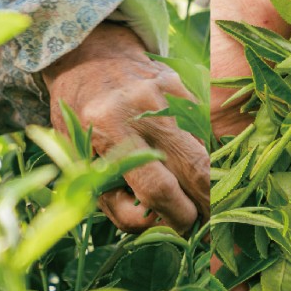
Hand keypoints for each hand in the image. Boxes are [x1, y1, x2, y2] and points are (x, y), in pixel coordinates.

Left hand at [42, 22, 211, 234]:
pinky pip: (203, 131)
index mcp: (108, 130)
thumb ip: (117, 205)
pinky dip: (201, 155)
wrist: (89, 60)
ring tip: (197, 198)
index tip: (184, 230)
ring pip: (205, 151)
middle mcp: (141, 108)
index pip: (157, 187)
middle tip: (210, 225)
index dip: (178, 216)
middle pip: (196, 168)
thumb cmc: (80, 123)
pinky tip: (187, 163)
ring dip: (206, 181)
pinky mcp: (184, 86)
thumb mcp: (82, 167)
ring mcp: (167, 93)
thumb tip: (162, 225)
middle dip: (208, 204)